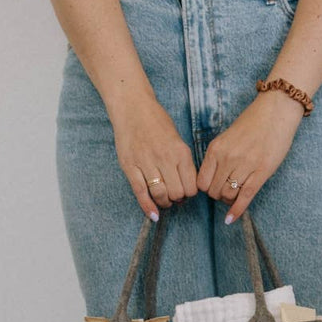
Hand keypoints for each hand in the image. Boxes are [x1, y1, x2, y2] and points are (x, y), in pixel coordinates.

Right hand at [110, 97, 198, 219]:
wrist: (132, 107)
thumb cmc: (156, 122)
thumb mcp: (177, 139)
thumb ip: (182, 161)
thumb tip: (185, 186)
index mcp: (180, 152)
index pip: (192, 185)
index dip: (190, 193)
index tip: (185, 192)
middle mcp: (165, 158)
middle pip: (177, 193)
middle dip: (177, 199)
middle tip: (174, 196)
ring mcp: (146, 162)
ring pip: (160, 195)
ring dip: (164, 203)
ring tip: (164, 200)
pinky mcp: (130, 166)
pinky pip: (140, 192)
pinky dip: (148, 207)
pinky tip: (153, 215)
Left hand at [197, 90, 304, 223]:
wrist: (276, 111)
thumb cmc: (252, 124)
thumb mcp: (227, 137)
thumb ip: (218, 157)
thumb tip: (211, 179)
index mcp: (216, 149)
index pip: (201, 182)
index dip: (206, 189)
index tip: (213, 187)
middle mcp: (228, 158)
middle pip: (213, 191)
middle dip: (218, 195)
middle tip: (226, 190)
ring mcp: (245, 165)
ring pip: (228, 195)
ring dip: (229, 200)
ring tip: (235, 193)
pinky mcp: (262, 172)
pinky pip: (245, 197)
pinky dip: (237, 210)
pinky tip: (231, 219)